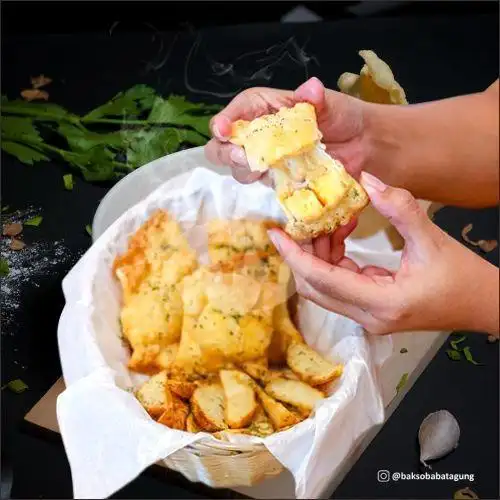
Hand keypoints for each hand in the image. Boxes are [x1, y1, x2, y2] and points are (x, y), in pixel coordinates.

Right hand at [204, 77, 368, 183]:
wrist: (361, 143)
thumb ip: (315, 98)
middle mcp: (257, 134)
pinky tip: (288, 180)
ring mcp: (265, 159)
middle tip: (243, 157)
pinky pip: (264, 185)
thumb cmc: (341, 115)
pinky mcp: (278, 178)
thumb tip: (311, 88)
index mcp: (262, 108)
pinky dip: (271, 185)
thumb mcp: (329, 103)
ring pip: (239, 169)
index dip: (222, 122)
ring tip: (269, 169)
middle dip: (225, 153)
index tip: (223, 131)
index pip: (233, 113)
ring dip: (247, 171)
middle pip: (221, 147)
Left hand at [267, 172, 499, 335]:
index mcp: (381, 303)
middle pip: (316, 287)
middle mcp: (368, 316)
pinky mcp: (371, 309)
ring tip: (329, 221)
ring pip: (326, 286)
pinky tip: (342, 234)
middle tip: (300, 221)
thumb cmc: (463, 277)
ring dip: (320, 254)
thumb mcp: (432, 239)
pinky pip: (340, 284)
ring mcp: (368, 316)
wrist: (484, 305)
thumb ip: (399, 208)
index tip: (274, 233)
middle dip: (303, 252)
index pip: (322, 280)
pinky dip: (334, 259)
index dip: (295, 255)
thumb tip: (366, 181)